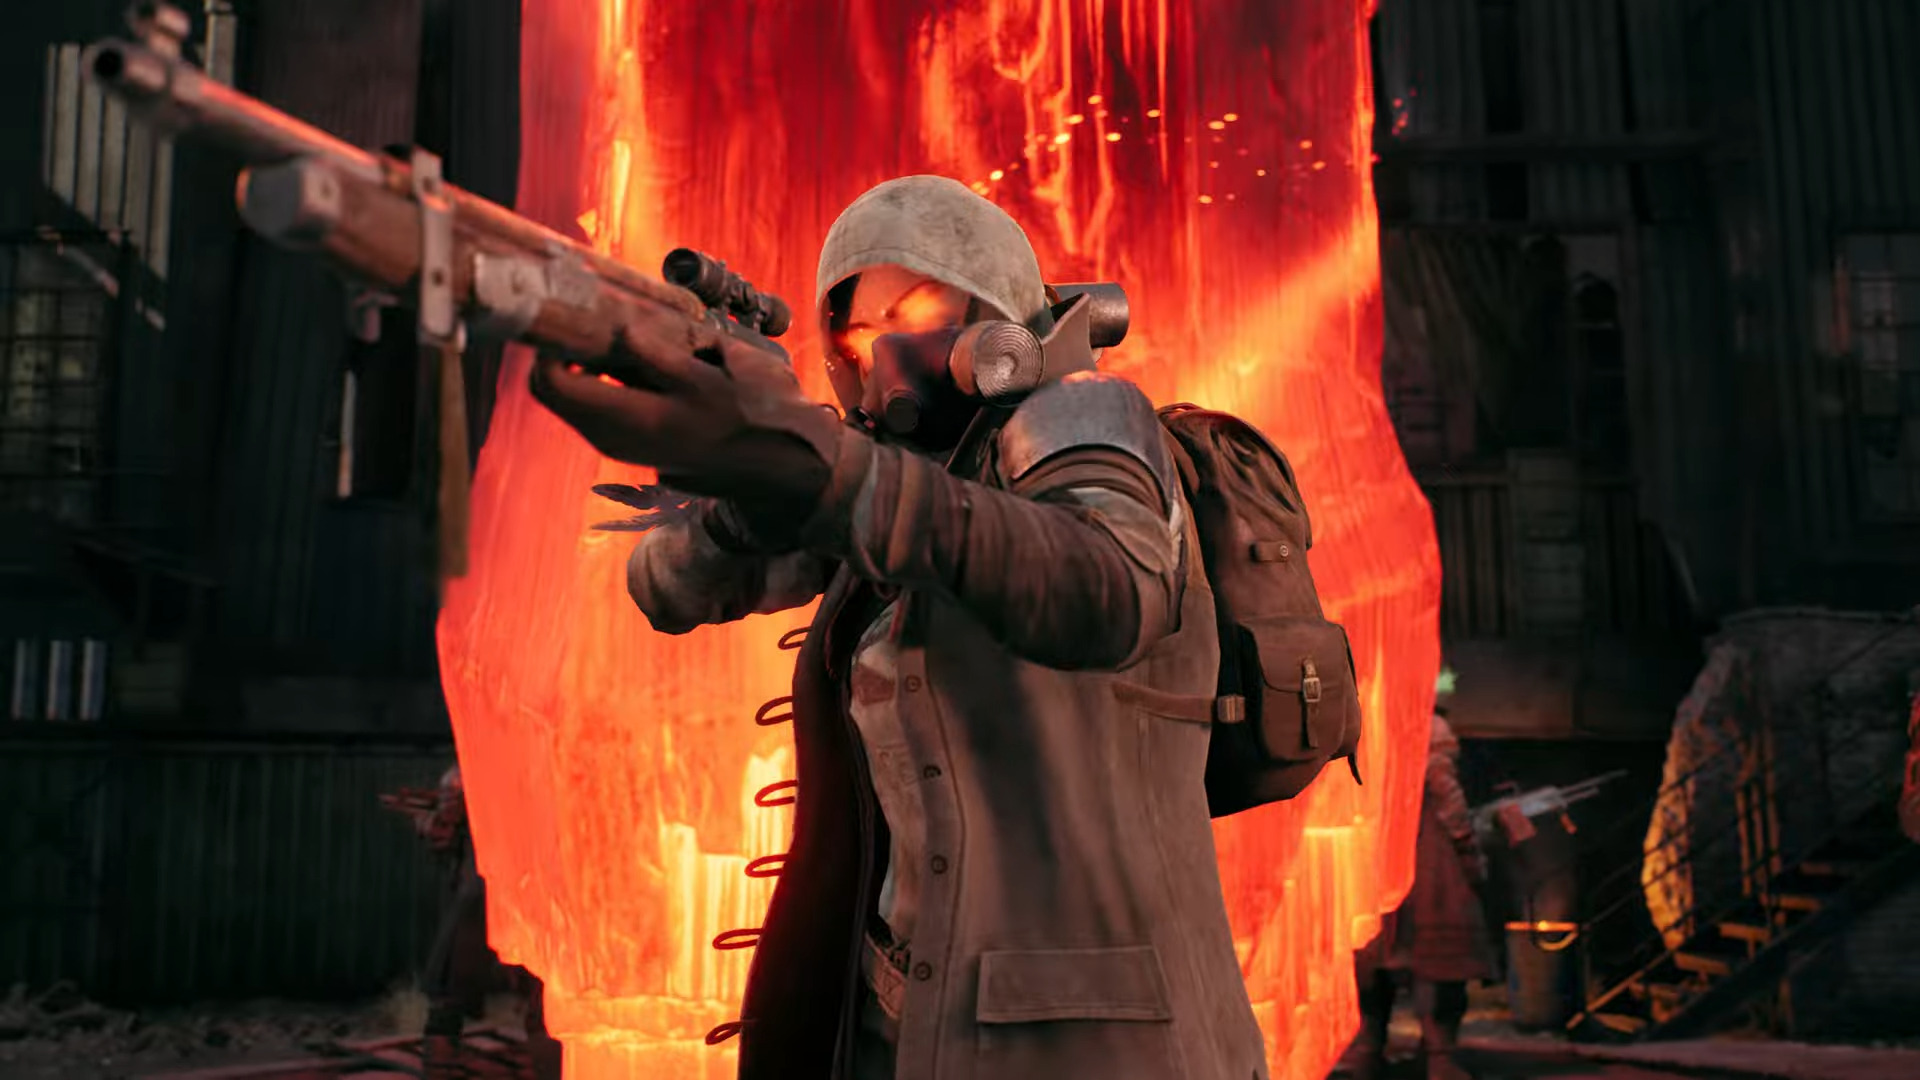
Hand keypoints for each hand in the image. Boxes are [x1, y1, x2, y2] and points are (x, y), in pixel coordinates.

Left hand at [530, 323, 846, 508]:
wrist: (780, 464)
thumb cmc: (757, 414)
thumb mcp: (714, 372)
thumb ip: (658, 354)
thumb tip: (616, 328)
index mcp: (633, 419)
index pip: (551, 382)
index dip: (547, 342)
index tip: (566, 308)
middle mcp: (615, 439)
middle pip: (553, 389)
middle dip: (562, 348)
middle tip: (588, 312)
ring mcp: (622, 444)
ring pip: (574, 397)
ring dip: (583, 362)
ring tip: (614, 331)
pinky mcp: (633, 443)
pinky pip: (597, 405)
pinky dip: (600, 378)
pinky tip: (632, 357)